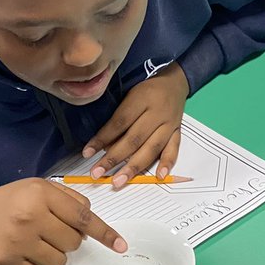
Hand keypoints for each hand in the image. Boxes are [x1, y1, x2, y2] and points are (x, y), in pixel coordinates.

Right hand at [0, 178, 126, 264]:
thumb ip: (68, 199)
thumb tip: (91, 223)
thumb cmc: (9, 202)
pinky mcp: (7, 264)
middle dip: (67, 240)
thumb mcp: (37, 188)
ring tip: (34, 243)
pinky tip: (22, 255)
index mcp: (40, 194)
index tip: (121, 246)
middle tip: (48, 232)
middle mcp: (30, 217)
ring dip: (52, 256)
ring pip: (59, 261)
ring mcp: (18, 242)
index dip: (104, 233)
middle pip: (73, 242)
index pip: (82, 217)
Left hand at [82, 62, 188, 188]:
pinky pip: (173, 149)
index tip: (88, 153)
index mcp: (141, 99)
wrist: (174, 83)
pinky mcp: (177, 132)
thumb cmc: (146, 91)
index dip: (102, 139)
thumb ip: (119, 118)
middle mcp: (156, 113)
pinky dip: (167, 164)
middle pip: (133, 139)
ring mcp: (169, 124)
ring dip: (134, 167)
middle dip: (113, 159)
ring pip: (151, 149)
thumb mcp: (129, 95)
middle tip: (98, 173)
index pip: (119, 122)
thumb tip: (104, 146)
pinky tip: (159, 176)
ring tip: (119, 181)